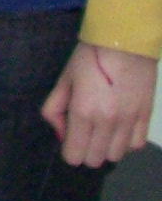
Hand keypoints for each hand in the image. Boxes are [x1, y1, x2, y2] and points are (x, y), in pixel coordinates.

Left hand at [42, 42, 156, 166]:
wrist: (125, 41)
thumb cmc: (90, 57)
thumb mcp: (65, 78)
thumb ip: (55, 108)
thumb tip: (60, 133)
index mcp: (83, 112)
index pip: (74, 156)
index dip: (69, 150)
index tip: (69, 137)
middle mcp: (107, 122)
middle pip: (95, 159)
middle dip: (85, 150)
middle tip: (84, 131)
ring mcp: (129, 122)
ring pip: (116, 155)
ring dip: (106, 147)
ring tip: (103, 128)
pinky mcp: (146, 117)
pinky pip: (136, 145)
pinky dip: (126, 141)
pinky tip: (120, 127)